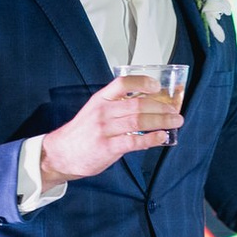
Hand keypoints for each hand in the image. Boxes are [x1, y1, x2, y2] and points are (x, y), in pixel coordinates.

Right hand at [40, 76, 181, 182]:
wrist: (60, 154)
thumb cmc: (81, 134)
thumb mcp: (95, 112)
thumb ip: (116, 107)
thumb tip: (146, 105)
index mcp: (100, 100)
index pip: (122, 84)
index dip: (142, 83)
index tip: (157, 86)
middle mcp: (103, 112)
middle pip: (137, 104)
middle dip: (161, 107)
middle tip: (175, 111)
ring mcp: (105, 130)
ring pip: (139, 122)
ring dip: (161, 121)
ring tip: (175, 122)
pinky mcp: (107, 147)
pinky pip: (135, 142)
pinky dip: (152, 139)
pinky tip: (162, 137)